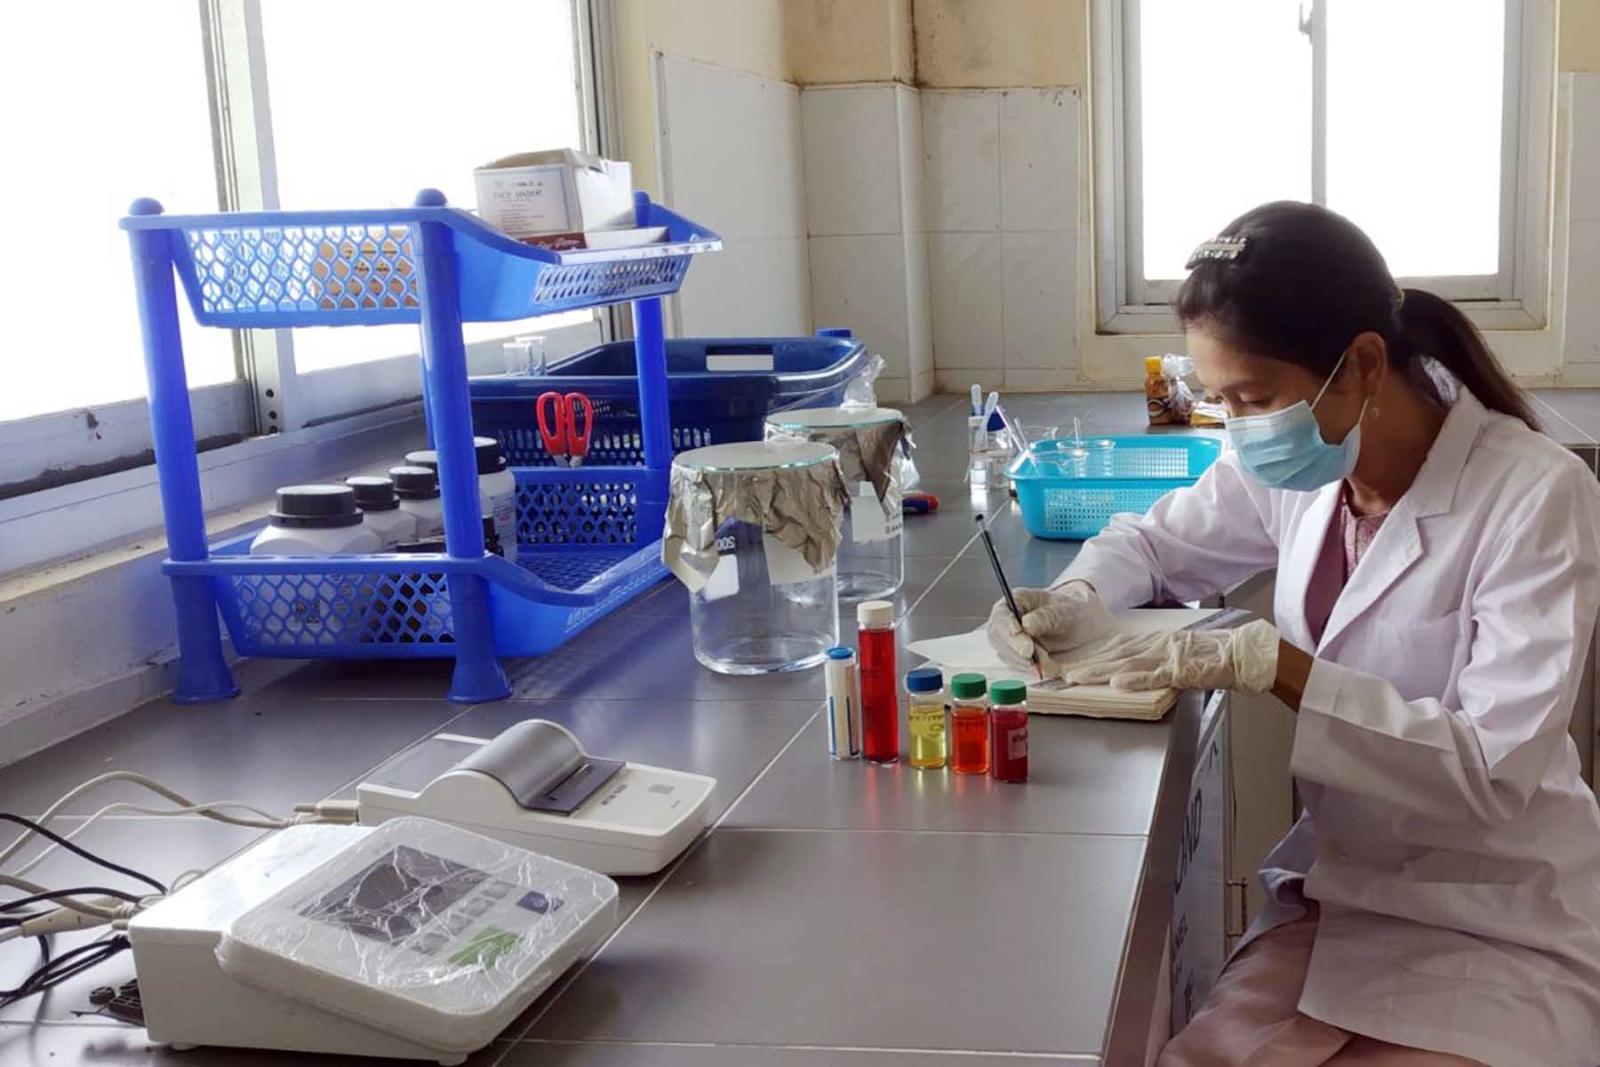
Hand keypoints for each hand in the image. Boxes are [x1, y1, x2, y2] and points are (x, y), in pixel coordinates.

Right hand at [986, 582, 1116, 676]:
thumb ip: (1045, 617)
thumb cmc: (1068, 612)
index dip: (1009, 631)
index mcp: (1016, 600)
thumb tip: (1026, 625)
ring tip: (1049, 658)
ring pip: (1005, 654)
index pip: (1002, 615)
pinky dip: (1031, 668)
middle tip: (1039, 657)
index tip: (1027, 647)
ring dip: (1026, 662)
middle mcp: (1006, 618)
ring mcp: (1007, 637)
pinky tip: (1047, 664)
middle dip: (1017, 650)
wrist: (1075, 624)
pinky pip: (1016, 665)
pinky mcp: (1013, 653)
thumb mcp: (1062, 611)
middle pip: (998, 637)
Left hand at [1064, 620, 1279, 692]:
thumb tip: (1128, 673)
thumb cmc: (1212, 658)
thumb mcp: (1177, 656)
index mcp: (1156, 641)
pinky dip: (1136, 678)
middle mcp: (1157, 644)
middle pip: (1117, 655)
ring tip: (1080, 679)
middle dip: (1089, 665)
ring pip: (1128, 663)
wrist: (1242, 654)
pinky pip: (1155, 675)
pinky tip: (1119, 682)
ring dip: (1102, 671)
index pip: (1118, 648)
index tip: (1073, 664)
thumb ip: (1154, 663)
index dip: (1095, 656)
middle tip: (1064, 674)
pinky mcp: (1181, 668)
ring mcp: (1168, 656)